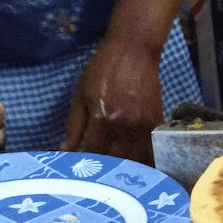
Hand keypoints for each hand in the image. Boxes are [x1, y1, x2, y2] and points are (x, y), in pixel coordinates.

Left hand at [63, 36, 162, 164]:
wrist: (134, 51)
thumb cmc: (103, 69)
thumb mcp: (81, 93)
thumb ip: (74, 124)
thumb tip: (66, 150)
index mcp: (103, 117)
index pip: (91, 150)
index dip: (84, 160)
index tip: (78, 166)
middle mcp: (125, 126)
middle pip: (114, 159)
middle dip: (103, 167)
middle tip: (95, 171)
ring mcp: (143, 127)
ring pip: (134, 159)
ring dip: (123, 166)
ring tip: (113, 170)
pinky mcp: (156, 124)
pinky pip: (148, 150)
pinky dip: (139, 158)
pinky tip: (131, 161)